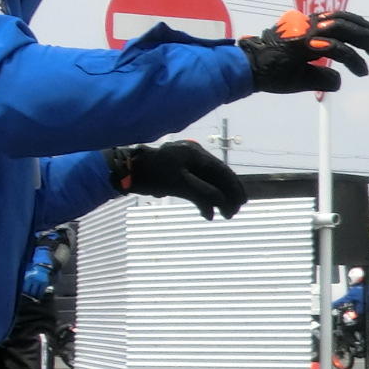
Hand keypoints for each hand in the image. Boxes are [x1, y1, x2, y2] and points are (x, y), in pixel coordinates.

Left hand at [108, 140, 246, 218]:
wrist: (126, 171)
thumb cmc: (152, 175)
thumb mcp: (180, 184)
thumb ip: (203, 193)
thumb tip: (222, 204)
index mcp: (196, 154)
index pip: (222, 171)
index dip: (234, 187)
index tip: (242, 203)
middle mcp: (193, 156)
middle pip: (217, 177)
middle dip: (227, 195)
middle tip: (233, 212)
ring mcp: (185, 164)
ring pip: (208, 182)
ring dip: (216, 198)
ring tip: (223, 214)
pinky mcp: (177, 173)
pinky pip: (196, 185)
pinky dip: (203, 198)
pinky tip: (207, 211)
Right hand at [240, 9, 368, 93]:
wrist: (245, 71)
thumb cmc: (271, 72)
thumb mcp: (302, 75)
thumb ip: (321, 74)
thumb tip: (339, 80)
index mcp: (308, 25)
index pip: (342, 19)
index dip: (363, 29)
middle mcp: (308, 24)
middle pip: (348, 20)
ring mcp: (305, 32)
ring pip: (345, 28)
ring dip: (368, 42)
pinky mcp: (303, 44)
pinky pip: (336, 48)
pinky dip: (354, 60)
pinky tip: (362, 71)